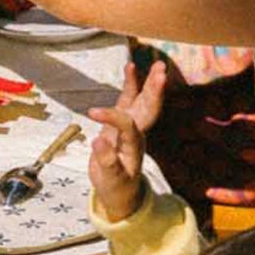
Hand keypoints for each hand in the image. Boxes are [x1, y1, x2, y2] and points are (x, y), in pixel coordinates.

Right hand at [87, 60, 166, 222]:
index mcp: (133, 145)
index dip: (111, 117)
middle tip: (162, 72)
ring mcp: (131, 125)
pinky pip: (129, 100)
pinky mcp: (123, 122)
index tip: (92, 113)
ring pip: (143, 101)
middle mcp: (136, 132)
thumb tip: (97, 142)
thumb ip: (105, 161)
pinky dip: (131, 84)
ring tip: (157, 64)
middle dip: (154, 91)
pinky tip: (130, 67)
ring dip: (149, 83)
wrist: (120, 190)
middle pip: (148, 109)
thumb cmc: (116, 185)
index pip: (127, 125)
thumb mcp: (109, 179)